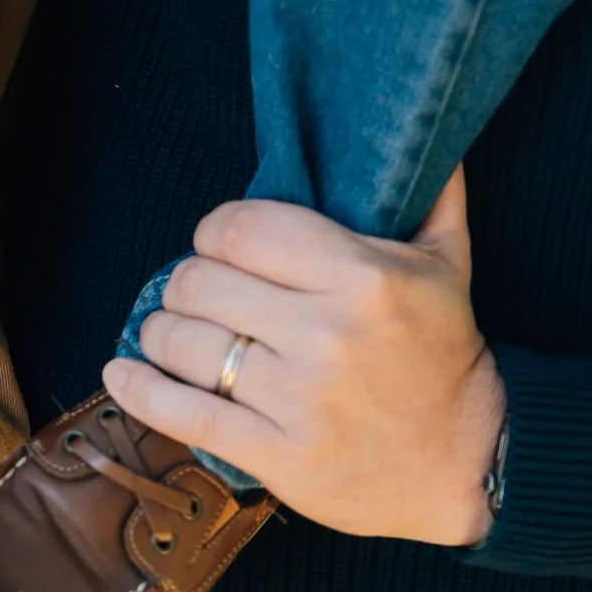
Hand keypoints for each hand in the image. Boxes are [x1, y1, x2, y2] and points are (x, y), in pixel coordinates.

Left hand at [102, 170, 503, 547]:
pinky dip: (140, 390)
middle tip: (200, 293)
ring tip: (171, 332)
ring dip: (160, 333)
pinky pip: (184, 415)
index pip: (238, 229)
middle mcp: (326, 335)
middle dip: (186, 283)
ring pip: (183, 344)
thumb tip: (420, 130)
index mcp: (361, 278)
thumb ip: (431, 192)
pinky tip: (121, 372)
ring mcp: (300, 399)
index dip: (215, 233)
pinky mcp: (280, 456)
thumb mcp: (449, 264)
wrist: (470, 461)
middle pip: (199, 282)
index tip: (220, 246)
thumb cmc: (447, 354)